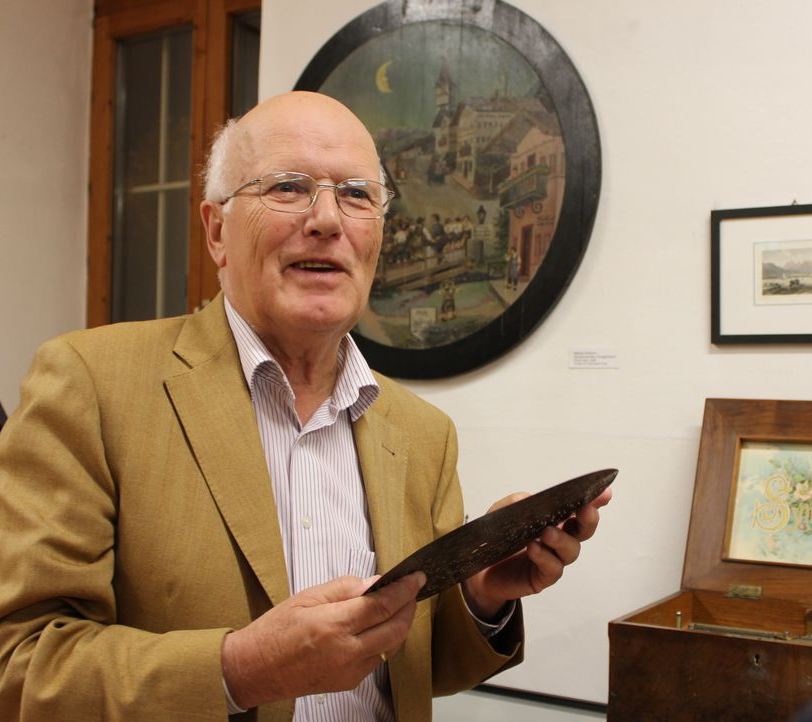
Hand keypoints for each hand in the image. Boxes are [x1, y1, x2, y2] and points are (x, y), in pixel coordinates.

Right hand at [222, 571, 424, 708]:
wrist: (254, 669)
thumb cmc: (274, 631)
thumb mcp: (306, 597)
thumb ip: (344, 588)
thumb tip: (373, 583)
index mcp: (334, 625)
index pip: (382, 604)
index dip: (404, 590)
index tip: (416, 578)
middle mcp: (345, 651)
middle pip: (395, 629)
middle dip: (409, 608)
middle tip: (412, 591)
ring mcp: (348, 671)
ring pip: (389, 646)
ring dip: (399, 625)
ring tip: (397, 606)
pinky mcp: (348, 683)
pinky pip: (376, 659)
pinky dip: (382, 641)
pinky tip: (376, 628)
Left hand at [462, 488, 611, 619]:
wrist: (479, 569)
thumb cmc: (497, 537)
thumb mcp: (501, 513)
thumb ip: (516, 502)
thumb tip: (530, 498)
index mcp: (555, 519)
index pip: (579, 508)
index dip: (595, 500)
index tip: (605, 492)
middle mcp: (560, 539)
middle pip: (584, 530)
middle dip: (588, 518)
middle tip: (585, 509)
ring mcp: (553, 559)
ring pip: (571, 550)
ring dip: (562, 539)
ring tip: (547, 532)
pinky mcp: (542, 578)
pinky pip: (552, 568)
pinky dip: (544, 557)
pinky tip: (534, 548)